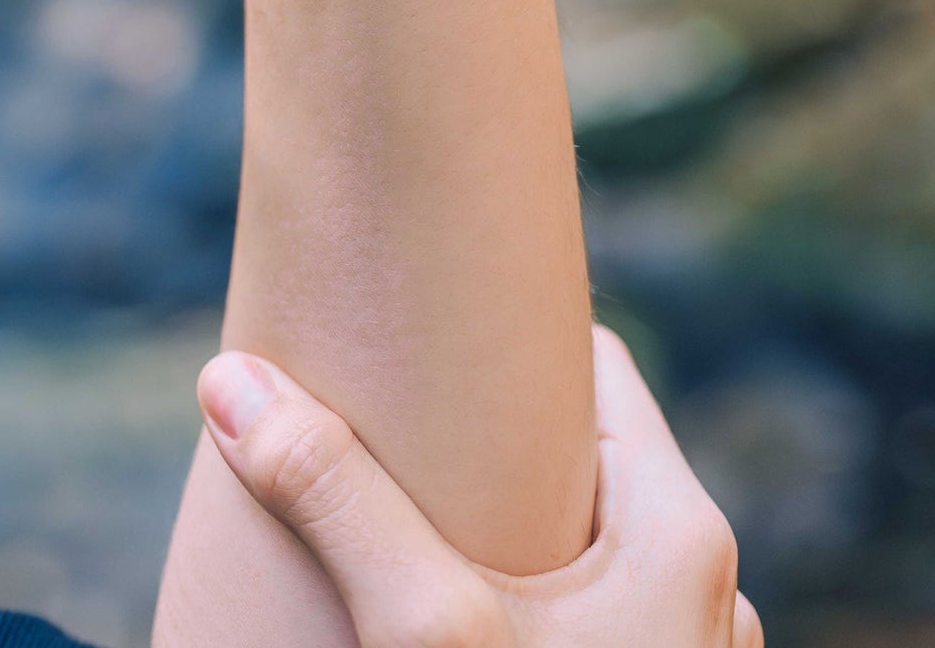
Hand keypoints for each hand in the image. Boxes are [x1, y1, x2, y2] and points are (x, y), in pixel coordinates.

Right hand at [194, 329, 762, 647]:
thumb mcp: (426, 628)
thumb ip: (332, 493)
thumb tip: (226, 378)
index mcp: (681, 527)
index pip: (597, 365)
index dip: (510, 341)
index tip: (429, 318)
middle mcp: (707, 586)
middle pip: (592, 459)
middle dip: (497, 445)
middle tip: (402, 421)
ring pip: (593, 548)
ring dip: (515, 533)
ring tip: (428, 518)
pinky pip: (597, 622)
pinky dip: (534, 605)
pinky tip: (464, 618)